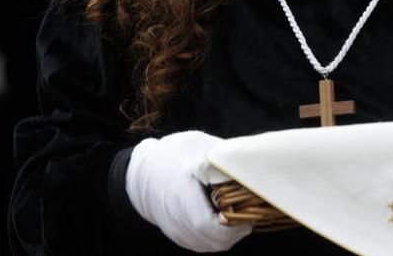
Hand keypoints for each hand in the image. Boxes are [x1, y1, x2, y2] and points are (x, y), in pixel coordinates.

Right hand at [126, 131, 251, 251]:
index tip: (248, 213)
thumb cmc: (172, 156)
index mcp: (181, 194)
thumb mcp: (197, 148)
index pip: (206, 225)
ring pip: (210, 245)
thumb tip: (251, 163)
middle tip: (250, 212)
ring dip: (228, 235)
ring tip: (240, 214)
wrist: (141, 172)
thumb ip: (222, 158)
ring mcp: (176, 231)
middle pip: (212, 240)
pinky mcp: (179, 235)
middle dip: (236, 230)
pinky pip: (203, 244)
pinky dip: (218, 237)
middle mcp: (176, 219)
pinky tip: (226, 220)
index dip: (231, 226)